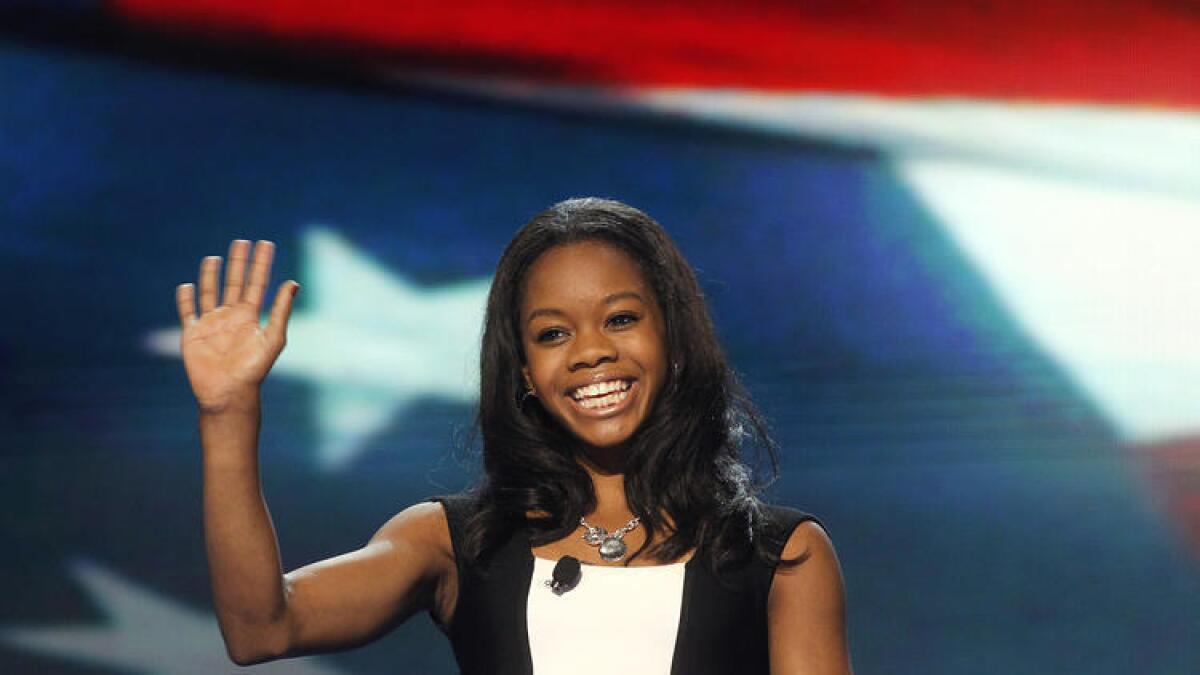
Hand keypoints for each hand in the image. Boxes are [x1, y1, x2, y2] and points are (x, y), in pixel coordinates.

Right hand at [176, 240, 297, 412]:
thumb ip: (281, 310)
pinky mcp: (192, 334)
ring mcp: (211, 324)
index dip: (261, 263)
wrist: (228, 393)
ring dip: (211, 276)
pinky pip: (188, 313)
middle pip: (234, 282)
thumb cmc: (254, 369)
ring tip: (213, 258)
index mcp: (250, 317)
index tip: (265, 243)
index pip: (257, 283)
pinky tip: (186, 285)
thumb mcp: (272, 338)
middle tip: (241, 241)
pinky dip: (185, 299)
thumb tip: (294, 283)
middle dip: (238, 262)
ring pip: (210, 293)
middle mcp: (231, 317)